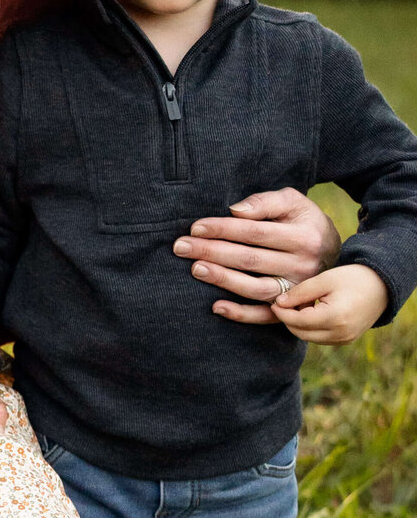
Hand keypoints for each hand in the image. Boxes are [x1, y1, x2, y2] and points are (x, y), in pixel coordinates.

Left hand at [173, 188, 341, 323]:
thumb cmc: (304, 220)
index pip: (254, 232)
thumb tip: (235, 210)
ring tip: (195, 269)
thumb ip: (265, 202)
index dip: (223, 229)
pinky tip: (217, 307)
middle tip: (181, 247)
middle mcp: (302, 266)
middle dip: (212, 252)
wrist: (336, 251)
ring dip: (223, 280)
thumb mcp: (293, 201)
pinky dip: (242, 314)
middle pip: (250, 259)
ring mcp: (298, 290)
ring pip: (256, 288)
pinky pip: (266, 316)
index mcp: (303, 236)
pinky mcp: (292, 308)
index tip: (195, 227)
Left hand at [272, 264, 388, 343]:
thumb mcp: (324, 280)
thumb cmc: (352, 278)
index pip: (296, 321)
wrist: (381, 286)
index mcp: (334, 318)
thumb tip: (278, 303)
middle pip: (300, 333)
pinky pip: (320, 338)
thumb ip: (300, 292)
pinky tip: (313, 309)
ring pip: (309, 337)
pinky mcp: (346, 340)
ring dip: (299, 323)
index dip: (281, 312)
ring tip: (303, 302)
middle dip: (289, 318)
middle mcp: (340, 334)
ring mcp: (344, 340)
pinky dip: (311, 327)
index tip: (273, 301)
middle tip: (286, 300)